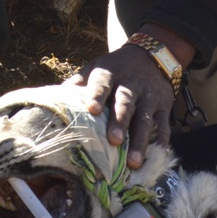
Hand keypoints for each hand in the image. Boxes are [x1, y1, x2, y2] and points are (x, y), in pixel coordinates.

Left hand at [65, 46, 174, 167]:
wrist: (151, 56)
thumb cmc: (114, 69)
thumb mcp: (95, 68)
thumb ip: (77, 83)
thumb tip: (53, 100)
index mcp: (109, 74)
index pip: (102, 83)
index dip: (97, 95)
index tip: (92, 110)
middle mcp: (130, 85)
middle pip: (125, 103)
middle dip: (120, 122)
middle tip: (114, 141)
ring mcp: (149, 97)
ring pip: (145, 119)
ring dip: (140, 140)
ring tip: (133, 162)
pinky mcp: (164, 106)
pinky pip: (163, 125)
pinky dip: (161, 141)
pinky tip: (157, 156)